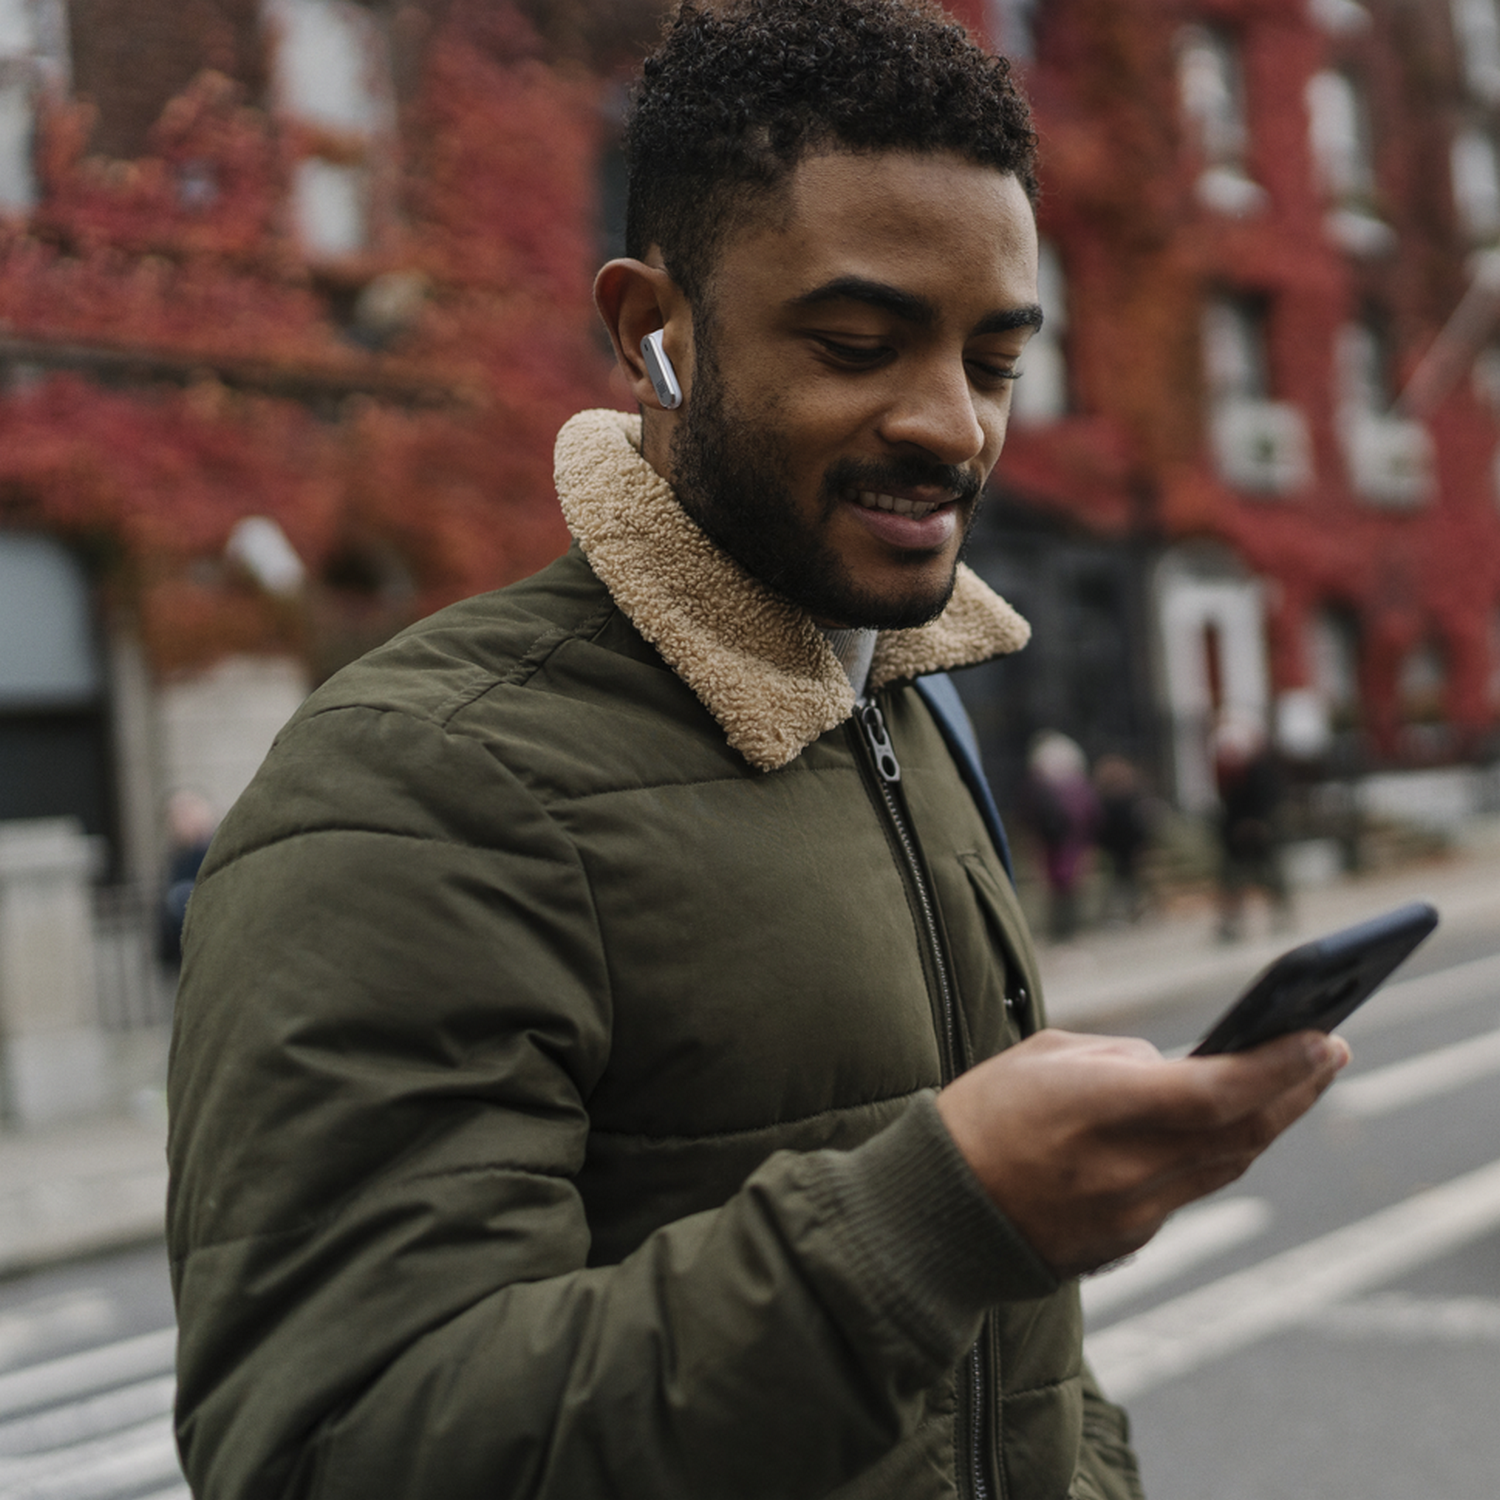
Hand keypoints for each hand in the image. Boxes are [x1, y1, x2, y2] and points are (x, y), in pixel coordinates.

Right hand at [935, 1027, 1348, 1277]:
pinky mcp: (1132, 1238)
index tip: (1321, 1036)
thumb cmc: (981, 1115)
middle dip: (1297, 1087)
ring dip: (1272, 1118)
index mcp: (1097, 1110)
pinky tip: (1237, 1122)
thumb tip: (1176, 1068)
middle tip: (1333, 1047)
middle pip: (1241, 1130)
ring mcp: (1134, 1212)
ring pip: (1230, 1162)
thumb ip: (1120, 1056)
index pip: (1214, 1090)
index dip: (1277, 1065)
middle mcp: (1126, 1168)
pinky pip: (1195, 1186)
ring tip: (1300, 1079)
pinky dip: (1225, 1149)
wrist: (938, 1211)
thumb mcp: (1042, 1056)